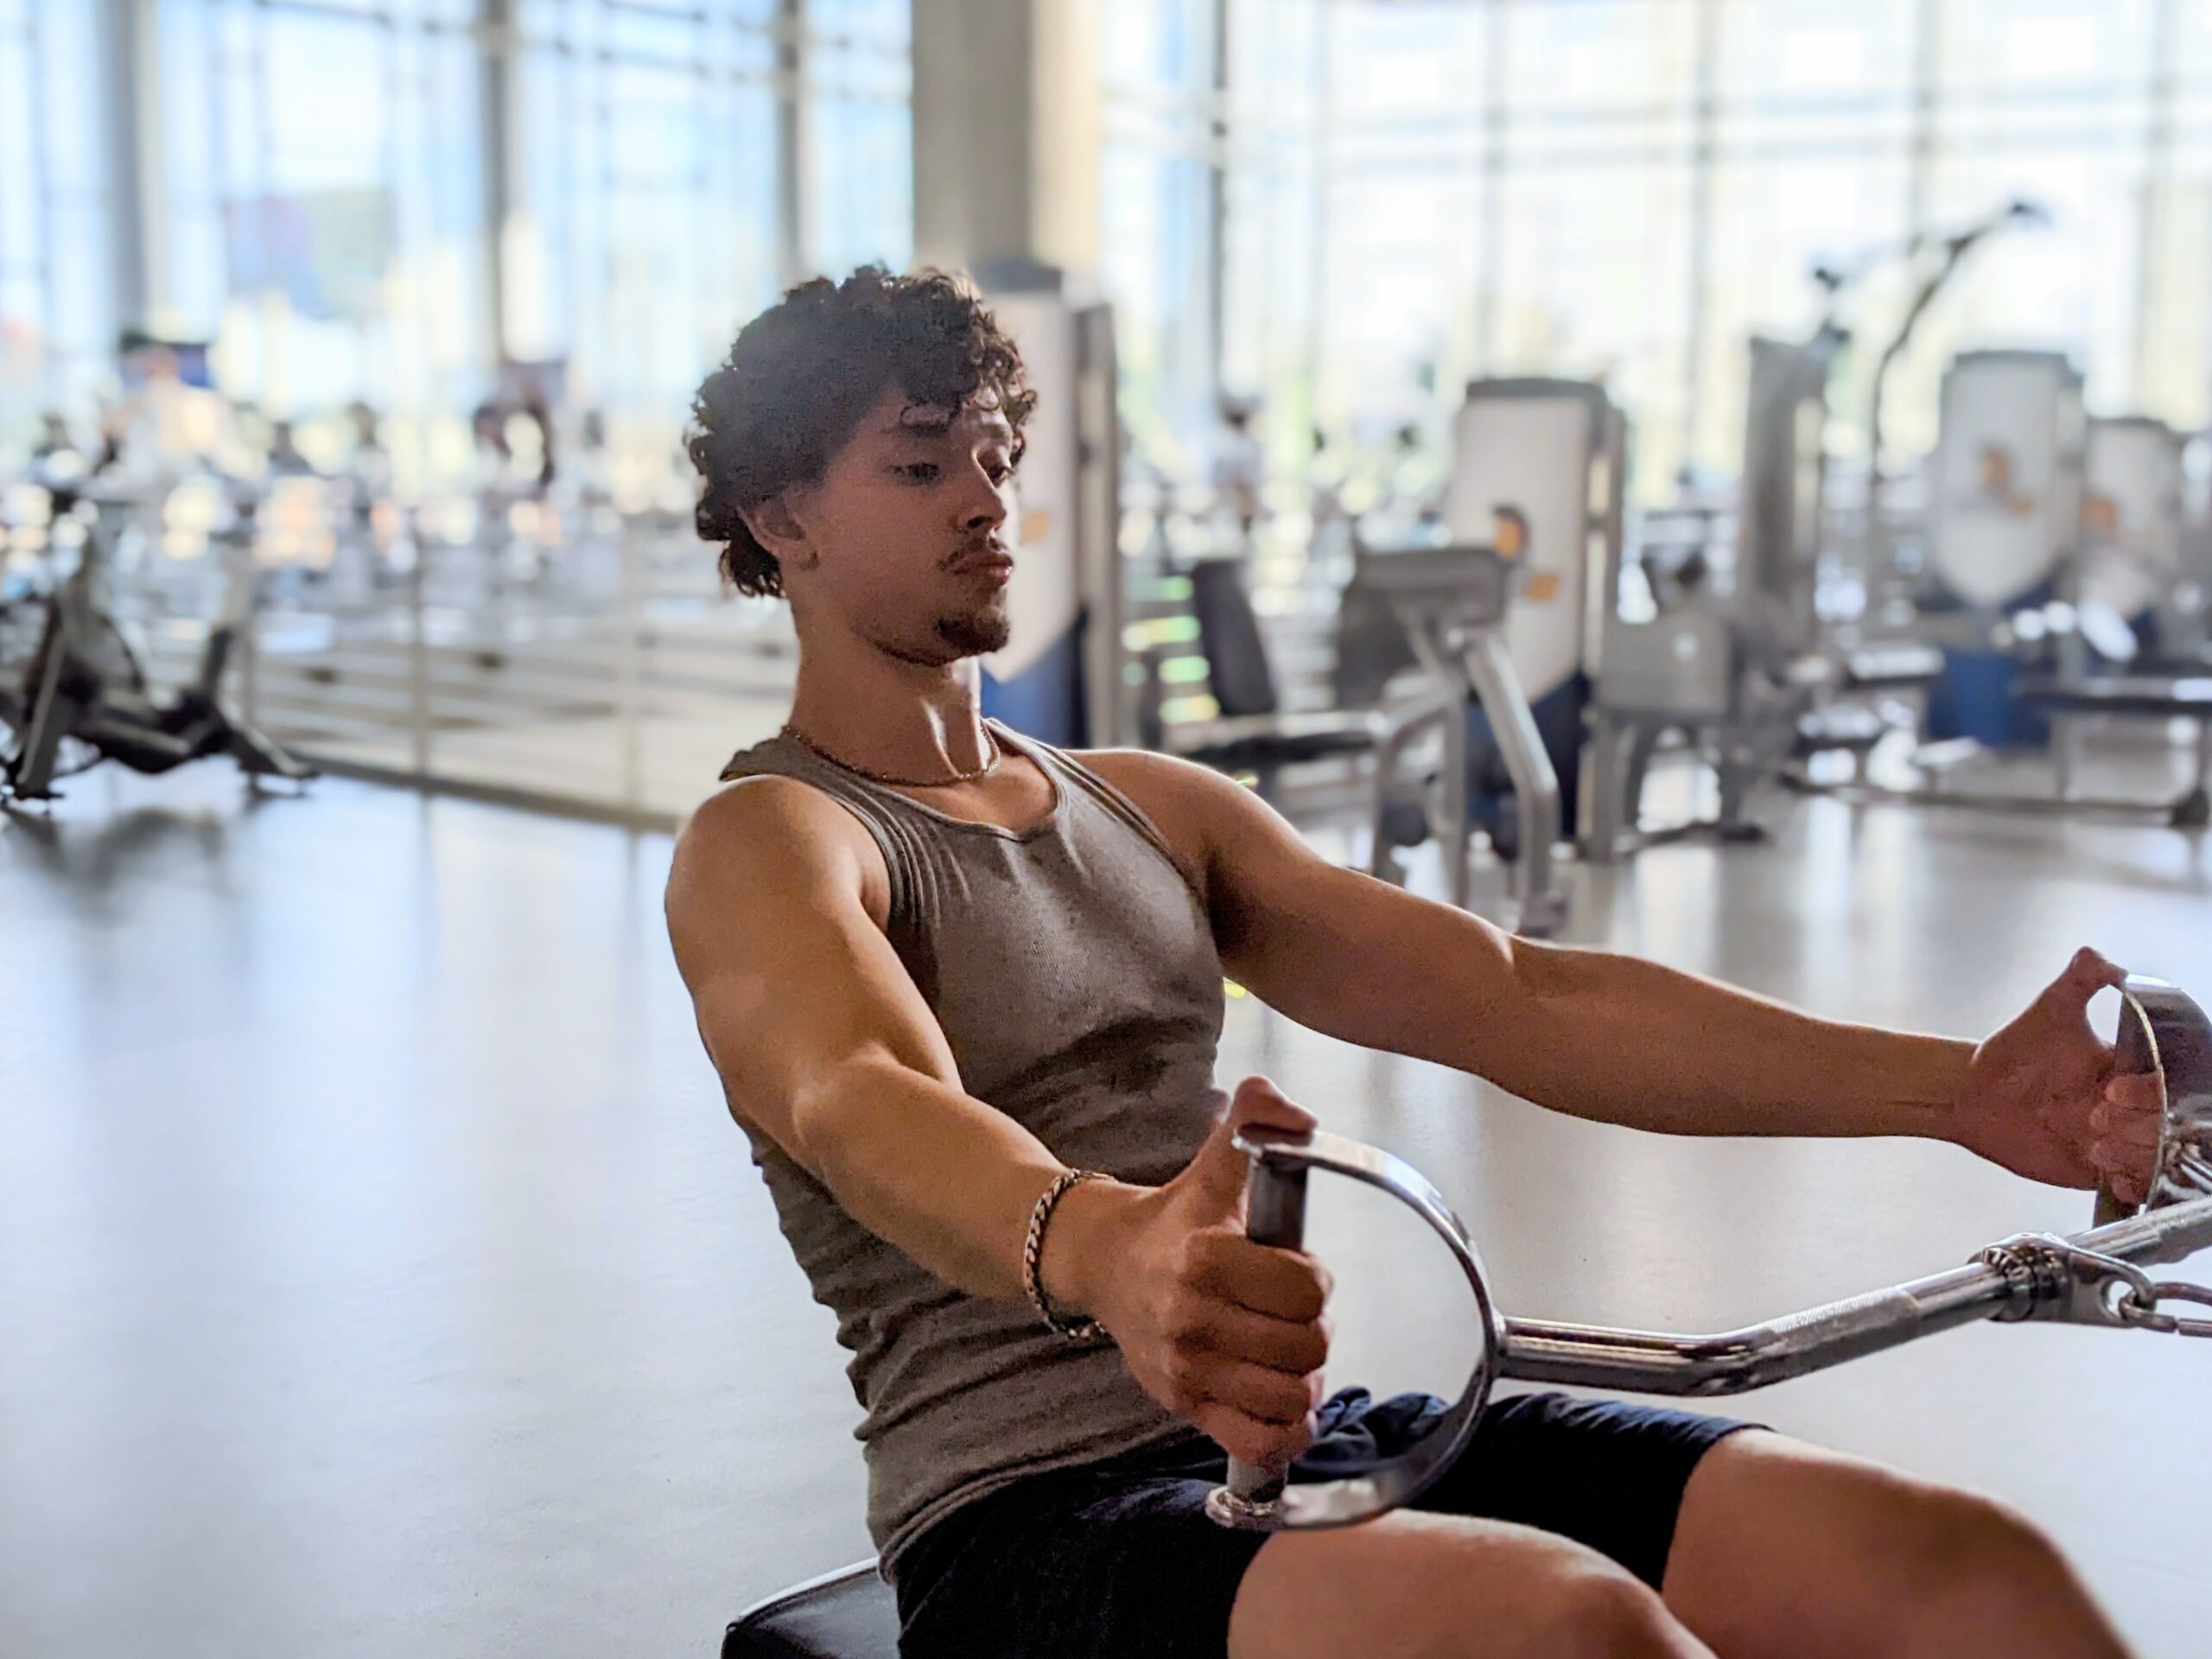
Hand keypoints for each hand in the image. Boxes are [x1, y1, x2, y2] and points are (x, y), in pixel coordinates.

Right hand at [1084, 1078, 1333, 1470]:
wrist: (1103, 1261)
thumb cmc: (1176, 1219)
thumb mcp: (1215, 1164)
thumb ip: (1259, 1120)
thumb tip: (1299, 1117)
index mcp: (1205, 1257)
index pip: (1306, 1289)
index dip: (1315, 1279)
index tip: (1296, 1269)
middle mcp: (1192, 1318)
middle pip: (1306, 1346)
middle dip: (1312, 1327)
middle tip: (1290, 1312)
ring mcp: (1186, 1368)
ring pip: (1291, 1397)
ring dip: (1302, 1376)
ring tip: (1284, 1352)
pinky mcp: (1182, 1405)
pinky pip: (1257, 1443)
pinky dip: (1286, 1432)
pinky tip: (1285, 1403)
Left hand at [1950, 948, 2164, 1203]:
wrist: (1973, 1093)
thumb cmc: (2014, 1051)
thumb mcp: (2049, 1009)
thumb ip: (2081, 979)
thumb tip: (2111, 963)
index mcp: (2129, 1070)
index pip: (2167, 1085)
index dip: (2148, 1091)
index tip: (2113, 1086)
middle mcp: (2130, 1107)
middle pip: (2166, 1125)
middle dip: (2137, 1123)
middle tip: (2095, 1115)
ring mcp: (2118, 1140)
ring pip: (2156, 1158)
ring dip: (2133, 1153)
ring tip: (2094, 1143)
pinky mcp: (2099, 1169)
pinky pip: (2136, 1187)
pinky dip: (2131, 1183)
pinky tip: (2105, 1170)